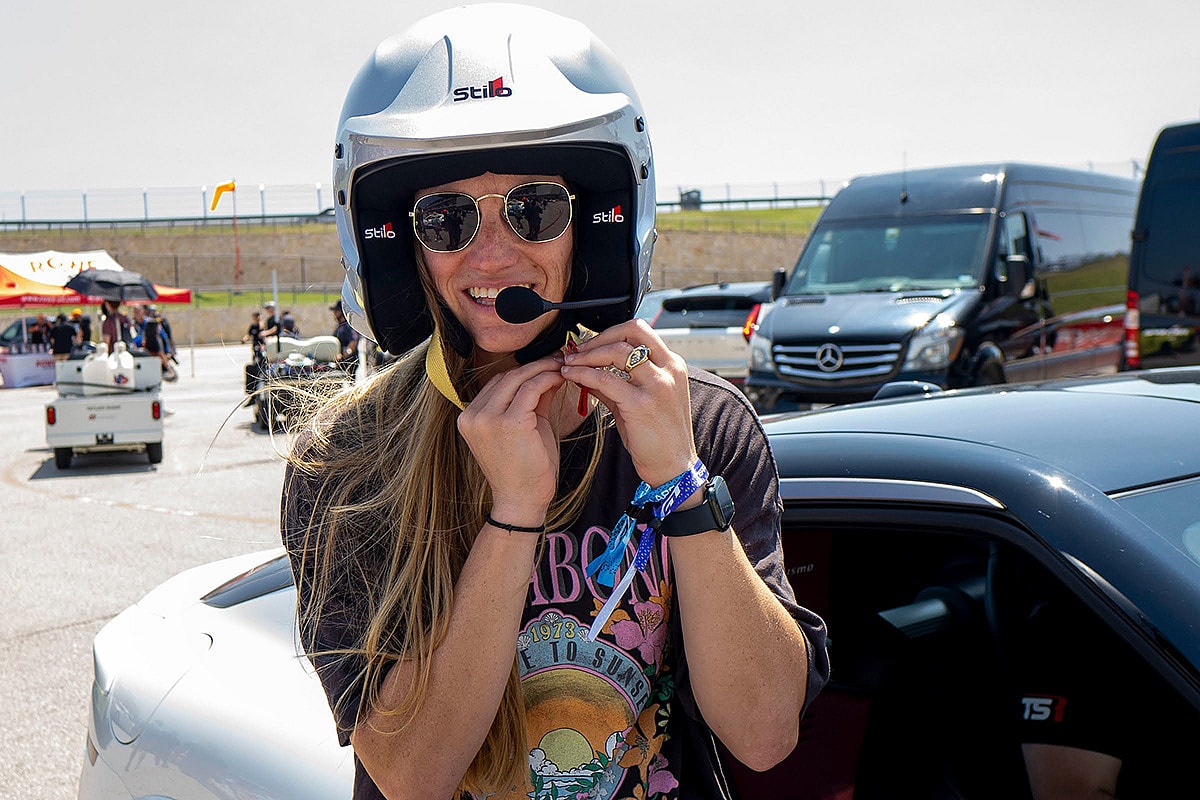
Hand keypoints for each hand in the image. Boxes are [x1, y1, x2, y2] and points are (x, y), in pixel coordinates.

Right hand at [457, 358, 565, 524]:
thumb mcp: (523, 428)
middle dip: (535, 365)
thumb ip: (530, 401)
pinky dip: (548, 380)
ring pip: (518, 378)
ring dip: (543, 369)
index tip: (546, 364)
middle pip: (506, 377)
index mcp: (470, 417)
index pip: (498, 383)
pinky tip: (561, 378)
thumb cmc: (524, 469)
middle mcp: (473, 416)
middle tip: (559, 359)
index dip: (523, 370)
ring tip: (563, 366)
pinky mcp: (508, 423)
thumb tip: (547, 374)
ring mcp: (487, 419)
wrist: (522, 501)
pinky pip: (531, 389)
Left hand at [561, 319, 697, 487]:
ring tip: (569, 363)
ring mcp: (658, 385)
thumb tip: (586, 372)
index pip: (640, 331)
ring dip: (587, 354)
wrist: (673, 468)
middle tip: (578, 350)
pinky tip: (571, 377)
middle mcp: (669, 369)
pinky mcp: (642, 404)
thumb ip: (615, 384)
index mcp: (672, 365)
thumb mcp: (638, 403)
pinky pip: (606, 379)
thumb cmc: (658, 438)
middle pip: (632, 330)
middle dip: (600, 337)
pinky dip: (584, 374)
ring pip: (617, 351)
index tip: (590, 344)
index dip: (610, 332)